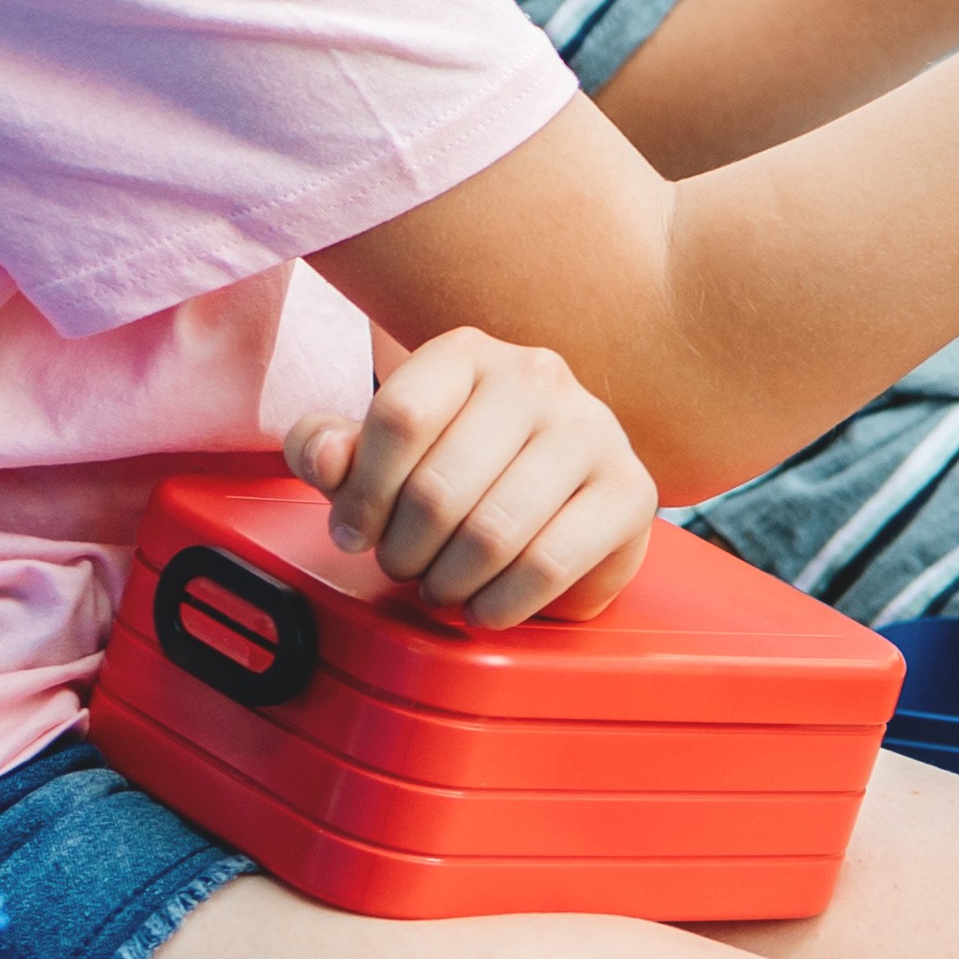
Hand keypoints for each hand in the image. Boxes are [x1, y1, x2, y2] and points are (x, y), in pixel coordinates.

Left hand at [292, 328, 656, 626]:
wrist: (560, 487)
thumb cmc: (461, 467)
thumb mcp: (382, 453)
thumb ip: (329, 447)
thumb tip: (325, 456)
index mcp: (467, 353)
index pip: (399, 418)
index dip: (363, 495)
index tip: (354, 533)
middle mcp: (537, 377)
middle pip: (440, 488)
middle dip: (403, 552)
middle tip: (403, 567)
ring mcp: (593, 430)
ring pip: (493, 533)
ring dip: (449, 583)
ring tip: (442, 587)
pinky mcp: (632, 491)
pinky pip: (551, 564)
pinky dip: (503, 603)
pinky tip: (487, 605)